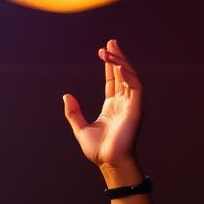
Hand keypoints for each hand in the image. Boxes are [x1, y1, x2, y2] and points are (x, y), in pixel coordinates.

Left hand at [63, 39, 143, 179]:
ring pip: (129, 77)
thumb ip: (73, 112)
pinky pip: (135, 86)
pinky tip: (118, 64)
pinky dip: (127, 74)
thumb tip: (66, 95)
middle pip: (122, 75)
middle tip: (111, 41)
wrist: (109, 162)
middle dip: (117, 58)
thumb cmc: (98, 150)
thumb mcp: (80, 128)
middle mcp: (124, 103)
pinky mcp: (136, 109)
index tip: (104, 51)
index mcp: (112, 107)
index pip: (113, 81)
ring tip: (110, 48)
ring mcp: (131, 105)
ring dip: (121, 62)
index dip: (110, 66)